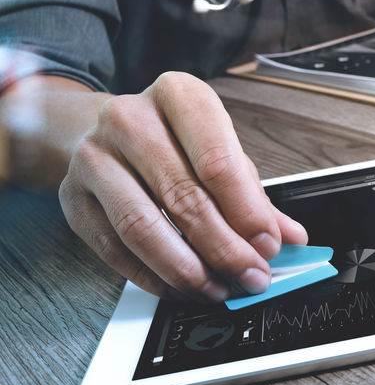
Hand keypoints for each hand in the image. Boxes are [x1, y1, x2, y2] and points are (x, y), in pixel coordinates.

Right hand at [58, 72, 307, 301]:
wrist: (98, 130)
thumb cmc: (173, 140)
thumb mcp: (220, 151)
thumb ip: (256, 196)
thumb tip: (291, 238)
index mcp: (179, 96)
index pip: (217, 161)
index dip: (247, 212)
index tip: (269, 246)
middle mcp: (129, 119)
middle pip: (183, 197)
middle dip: (225, 248)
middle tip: (251, 276)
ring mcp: (94, 158)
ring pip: (143, 228)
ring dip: (188, 269)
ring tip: (219, 288)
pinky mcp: (72, 198)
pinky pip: (115, 250)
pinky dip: (154, 277)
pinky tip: (183, 287)